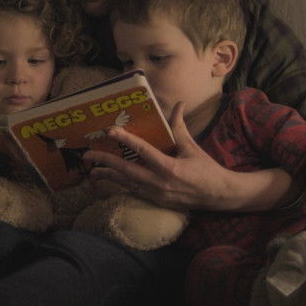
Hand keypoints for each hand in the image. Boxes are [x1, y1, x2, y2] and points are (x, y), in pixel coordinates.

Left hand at [82, 101, 232, 213]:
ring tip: (90, 170)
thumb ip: (179, 127)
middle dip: (104, 161)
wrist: (219, 196)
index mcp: (169, 167)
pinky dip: (117, 186)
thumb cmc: (206, 169)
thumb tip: (178, 104)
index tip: (110, 130)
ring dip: (107, 176)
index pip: (142, 150)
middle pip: (125, 171)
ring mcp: (155, 194)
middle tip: (87, 154)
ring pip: (124, 184)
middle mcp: (158, 183)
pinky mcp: (154, 201)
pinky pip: (131, 193)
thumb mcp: (192, 147)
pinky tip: (106, 182)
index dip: (125, 139)